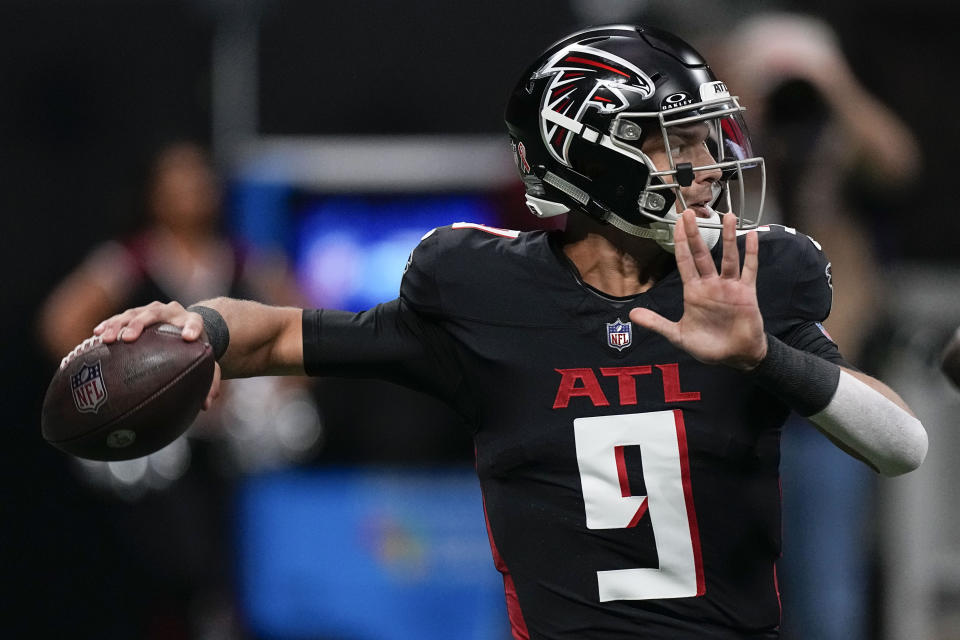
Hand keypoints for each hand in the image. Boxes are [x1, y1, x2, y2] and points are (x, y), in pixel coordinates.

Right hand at [93, 300, 221, 408]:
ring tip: (106, 339)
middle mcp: (171, 312)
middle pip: (155, 313)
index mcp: (192, 321)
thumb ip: (210, 380)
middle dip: (140, 325)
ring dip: (118, 325)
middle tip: (129, 338)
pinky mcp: (136, 313)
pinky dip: (109, 324)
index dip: (192, 328)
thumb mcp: (205, 362)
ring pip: (133, 313)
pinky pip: (120, 318)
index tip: (188, 337)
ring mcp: (151, 310)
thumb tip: (205, 405)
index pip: (194, 322)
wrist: (185, 327)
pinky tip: (96, 335)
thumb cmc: (195, 349)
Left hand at [629, 211, 766, 369]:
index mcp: (694, 292)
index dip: (680, 243)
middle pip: (702, 253)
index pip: (684, 262)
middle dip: (696, 234)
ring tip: (728, 216)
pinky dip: (751, 253)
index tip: (676, 224)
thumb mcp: (678, 335)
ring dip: (728, 237)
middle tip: (690, 213)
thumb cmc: (708, 346)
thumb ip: (656, 324)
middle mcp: (711, 284)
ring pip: (727, 257)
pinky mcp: (746, 292)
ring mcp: (729, 286)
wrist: (735, 357)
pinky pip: (749, 270)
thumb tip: (631, 315)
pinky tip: (751, 236)